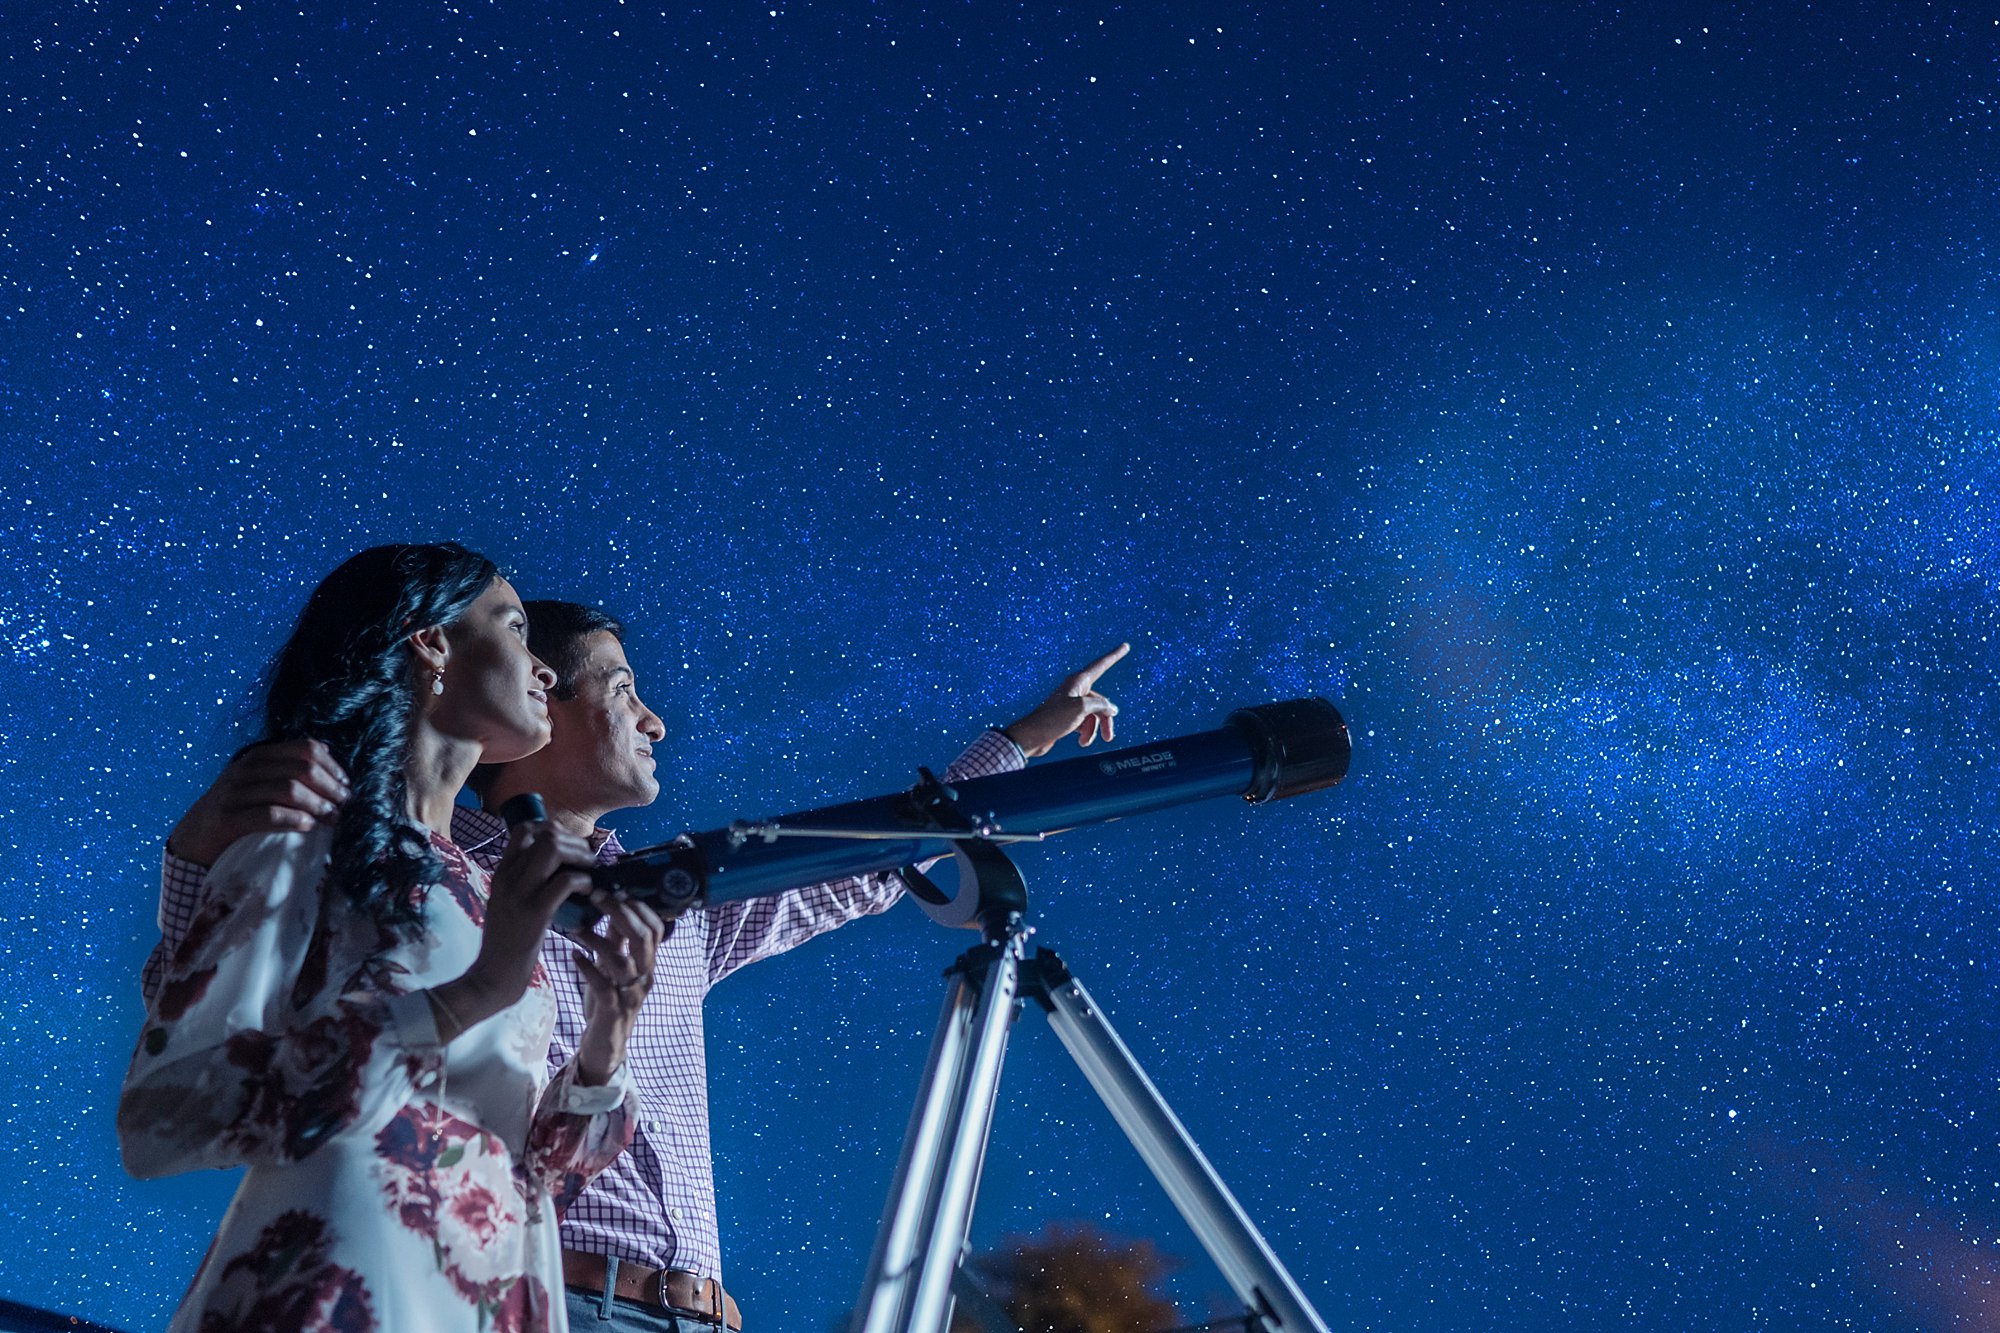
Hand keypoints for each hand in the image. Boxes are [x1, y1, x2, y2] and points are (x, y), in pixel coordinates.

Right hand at [167, 739, 350, 865]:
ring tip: (332, 818)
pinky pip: (268, 814)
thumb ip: (286, 771)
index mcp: (259, 757)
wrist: (194, 837)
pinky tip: (308, 826)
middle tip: (344, 805)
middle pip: (302, 769)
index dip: (332, 765)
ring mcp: (234, 793)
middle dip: (330, 787)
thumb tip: (328, 758)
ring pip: (288, 790)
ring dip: (317, 805)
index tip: (346, 785)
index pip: (306, 748)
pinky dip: (294, 819)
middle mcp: (246, 770)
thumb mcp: (259, 784)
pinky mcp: (227, 819)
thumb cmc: (237, 810)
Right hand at [432, 821, 593, 1035]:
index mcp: (501, 872)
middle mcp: (508, 877)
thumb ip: (524, 880)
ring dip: (581, 856)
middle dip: (575, 842)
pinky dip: (584, 881)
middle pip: (545, 835)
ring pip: (554, 849)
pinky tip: (589, 893)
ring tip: (591, 872)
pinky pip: (565, 881)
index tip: (569, 847)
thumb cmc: (506, 941)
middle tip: (588, 861)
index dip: (553, 830)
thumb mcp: (508, 902)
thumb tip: (556, 863)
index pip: (524, 829)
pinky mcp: (534, 913)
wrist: (492, 976)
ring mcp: (519, 893)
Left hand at [572, 891, 664, 1084]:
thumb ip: (615, 940)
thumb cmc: (608, 1001)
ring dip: (598, 940)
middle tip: (596, 897)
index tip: (613, 889)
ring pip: (622, 961)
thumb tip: (610, 906)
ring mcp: (630, 995)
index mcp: (647, 964)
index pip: (655, 928)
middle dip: (621, 913)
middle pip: (643, 938)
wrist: (605, 1046)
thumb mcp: (612, 967)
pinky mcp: (613, 1012)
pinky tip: (573, 956)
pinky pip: (603, 987)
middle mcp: (644, 977)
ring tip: (576, 927)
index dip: (637, 906)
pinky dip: (587, 969)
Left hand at [1002, 643, 1130, 757]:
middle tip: (1109, 737)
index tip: (1125, 646)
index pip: (1101, 665)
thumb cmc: (1054, 719)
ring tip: (1085, 741)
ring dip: (1094, 729)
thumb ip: (1100, 705)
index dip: (1114, 656)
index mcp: (1078, 681)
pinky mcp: (1068, 717)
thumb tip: (1111, 709)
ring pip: (1094, 714)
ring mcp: (1072, 703)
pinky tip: (1081, 741)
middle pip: (1101, 701)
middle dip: (1105, 719)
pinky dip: (1086, 732)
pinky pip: (1085, 722)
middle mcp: (1076, 689)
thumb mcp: (1081, 709)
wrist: (1033, 736)